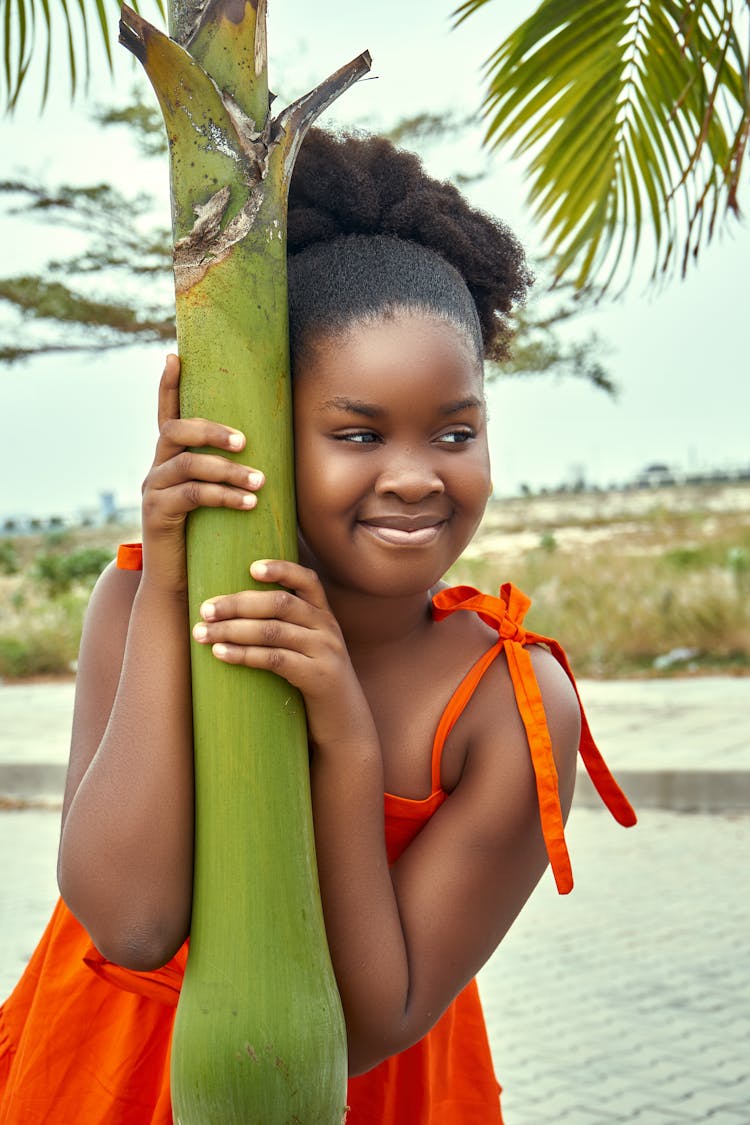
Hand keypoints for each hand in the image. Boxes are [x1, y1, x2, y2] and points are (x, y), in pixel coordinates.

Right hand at [140, 355, 264, 592]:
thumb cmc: (213, 542)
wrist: (184, 587)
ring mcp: (154, 491)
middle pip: (175, 431)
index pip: (167, 416)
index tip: (174, 357)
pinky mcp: (157, 515)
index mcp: (172, 461)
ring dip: (227, 469)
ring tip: (260, 482)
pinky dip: (222, 496)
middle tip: (244, 441)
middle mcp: (157, 469)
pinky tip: (248, 502)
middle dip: (211, 429)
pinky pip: (190, 495)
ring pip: (187, 463)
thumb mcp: (225, 501)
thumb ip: (237, 476)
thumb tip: (278, 454)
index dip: (168, 386)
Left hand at [192, 559, 372, 749]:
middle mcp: (327, 628)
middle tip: (204, 610)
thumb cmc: (313, 683)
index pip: (306, 580)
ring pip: (273, 630)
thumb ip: (286, 628)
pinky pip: (275, 659)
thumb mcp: (308, 649)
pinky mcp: (319, 677)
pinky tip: (220, 654)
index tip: (251, 568)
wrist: (346, 726)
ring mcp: (326, 651)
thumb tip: (232, 612)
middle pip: (280, 603)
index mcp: (324, 616)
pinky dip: (244, 654)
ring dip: (232, 630)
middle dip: (238, 604)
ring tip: (202, 633)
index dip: (281, 569)